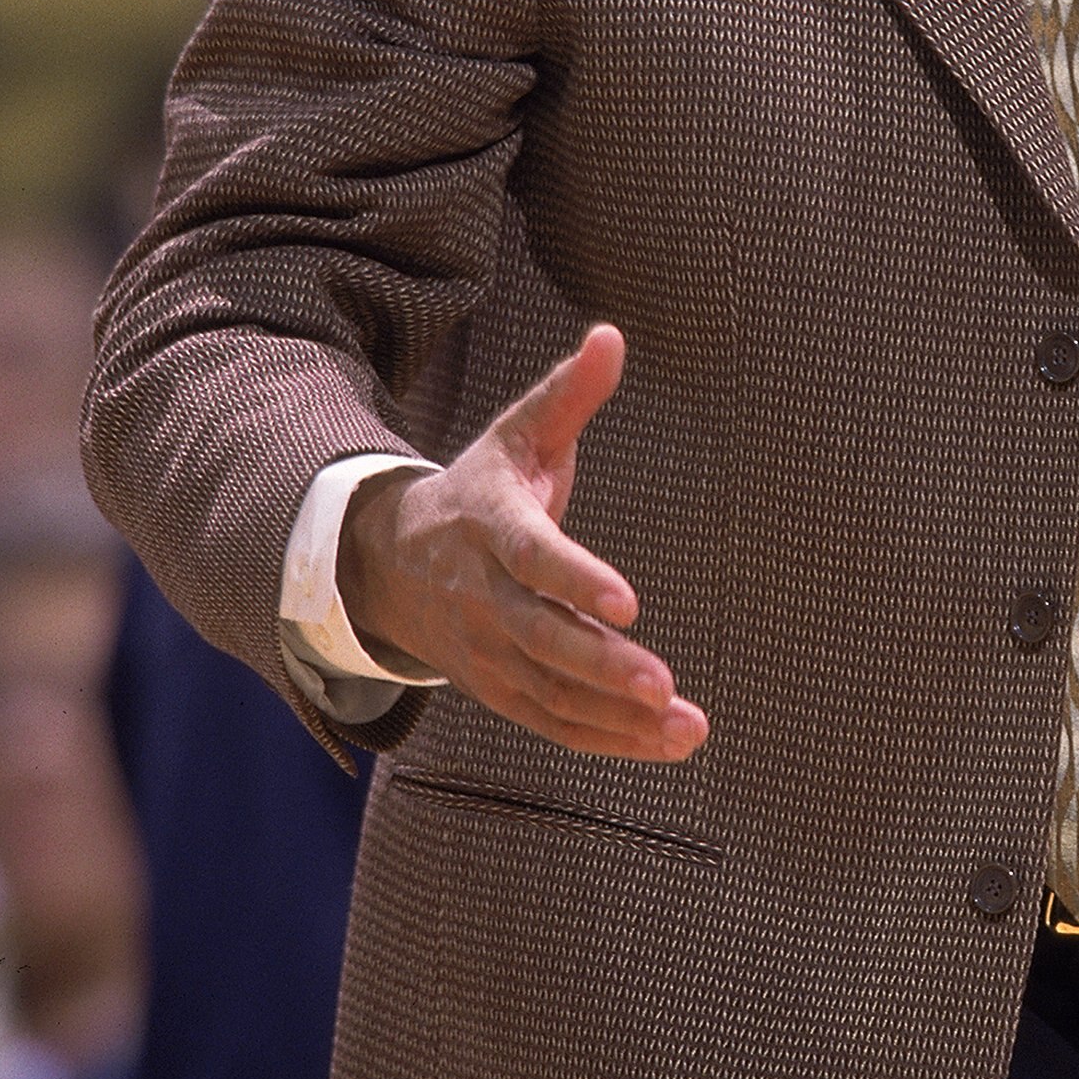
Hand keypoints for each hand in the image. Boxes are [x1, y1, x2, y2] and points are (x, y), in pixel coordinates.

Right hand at [338, 326, 706, 764]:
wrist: (392, 563)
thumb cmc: (480, 490)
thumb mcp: (517, 434)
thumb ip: (569, 393)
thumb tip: (612, 335)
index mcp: (490, 528)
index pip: (533, 557)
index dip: (576, 580)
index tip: (628, 602)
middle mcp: (484, 598)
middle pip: (542, 640)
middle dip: (603, 666)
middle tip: (664, 686)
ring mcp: (488, 652)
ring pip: (551, 693)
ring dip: (617, 717)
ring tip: (686, 728)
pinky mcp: (500, 689)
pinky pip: (552, 723)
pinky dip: (606, 739)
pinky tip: (663, 743)